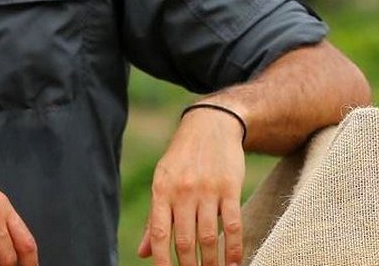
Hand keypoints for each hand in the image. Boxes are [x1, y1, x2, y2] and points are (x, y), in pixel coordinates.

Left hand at [137, 107, 245, 265]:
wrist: (210, 126)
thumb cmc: (182, 160)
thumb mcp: (162, 182)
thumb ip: (155, 219)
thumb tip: (144, 253)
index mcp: (161, 191)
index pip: (159, 233)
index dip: (161, 260)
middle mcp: (182, 192)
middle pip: (185, 239)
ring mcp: (207, 190)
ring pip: (209, 236)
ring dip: (212, 262)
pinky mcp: (229, 188)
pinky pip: (233, 225)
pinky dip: (234, 248)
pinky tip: (234, 263)